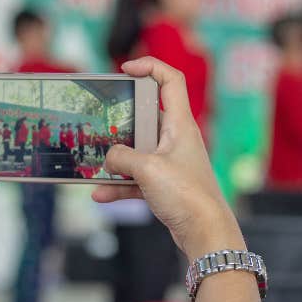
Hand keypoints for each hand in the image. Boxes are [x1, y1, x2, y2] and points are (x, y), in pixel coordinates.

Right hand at [91, 56, 243, 259]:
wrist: (206, 234)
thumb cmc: (188, 196)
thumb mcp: (147, 169)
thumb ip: (121, 157)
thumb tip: (108, 158)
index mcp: (180, 124)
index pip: (170, 80)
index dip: (149, 67)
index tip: (126, 70)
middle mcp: (177, 139)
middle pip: (146, 117)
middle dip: (122, 121)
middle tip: (101, 123)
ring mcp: (171, 162)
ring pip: (137, 151)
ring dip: (116, 159)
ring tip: (95, 163)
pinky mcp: (166, 184)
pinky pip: (136, 178)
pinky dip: (119, 184)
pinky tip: (100, 193)